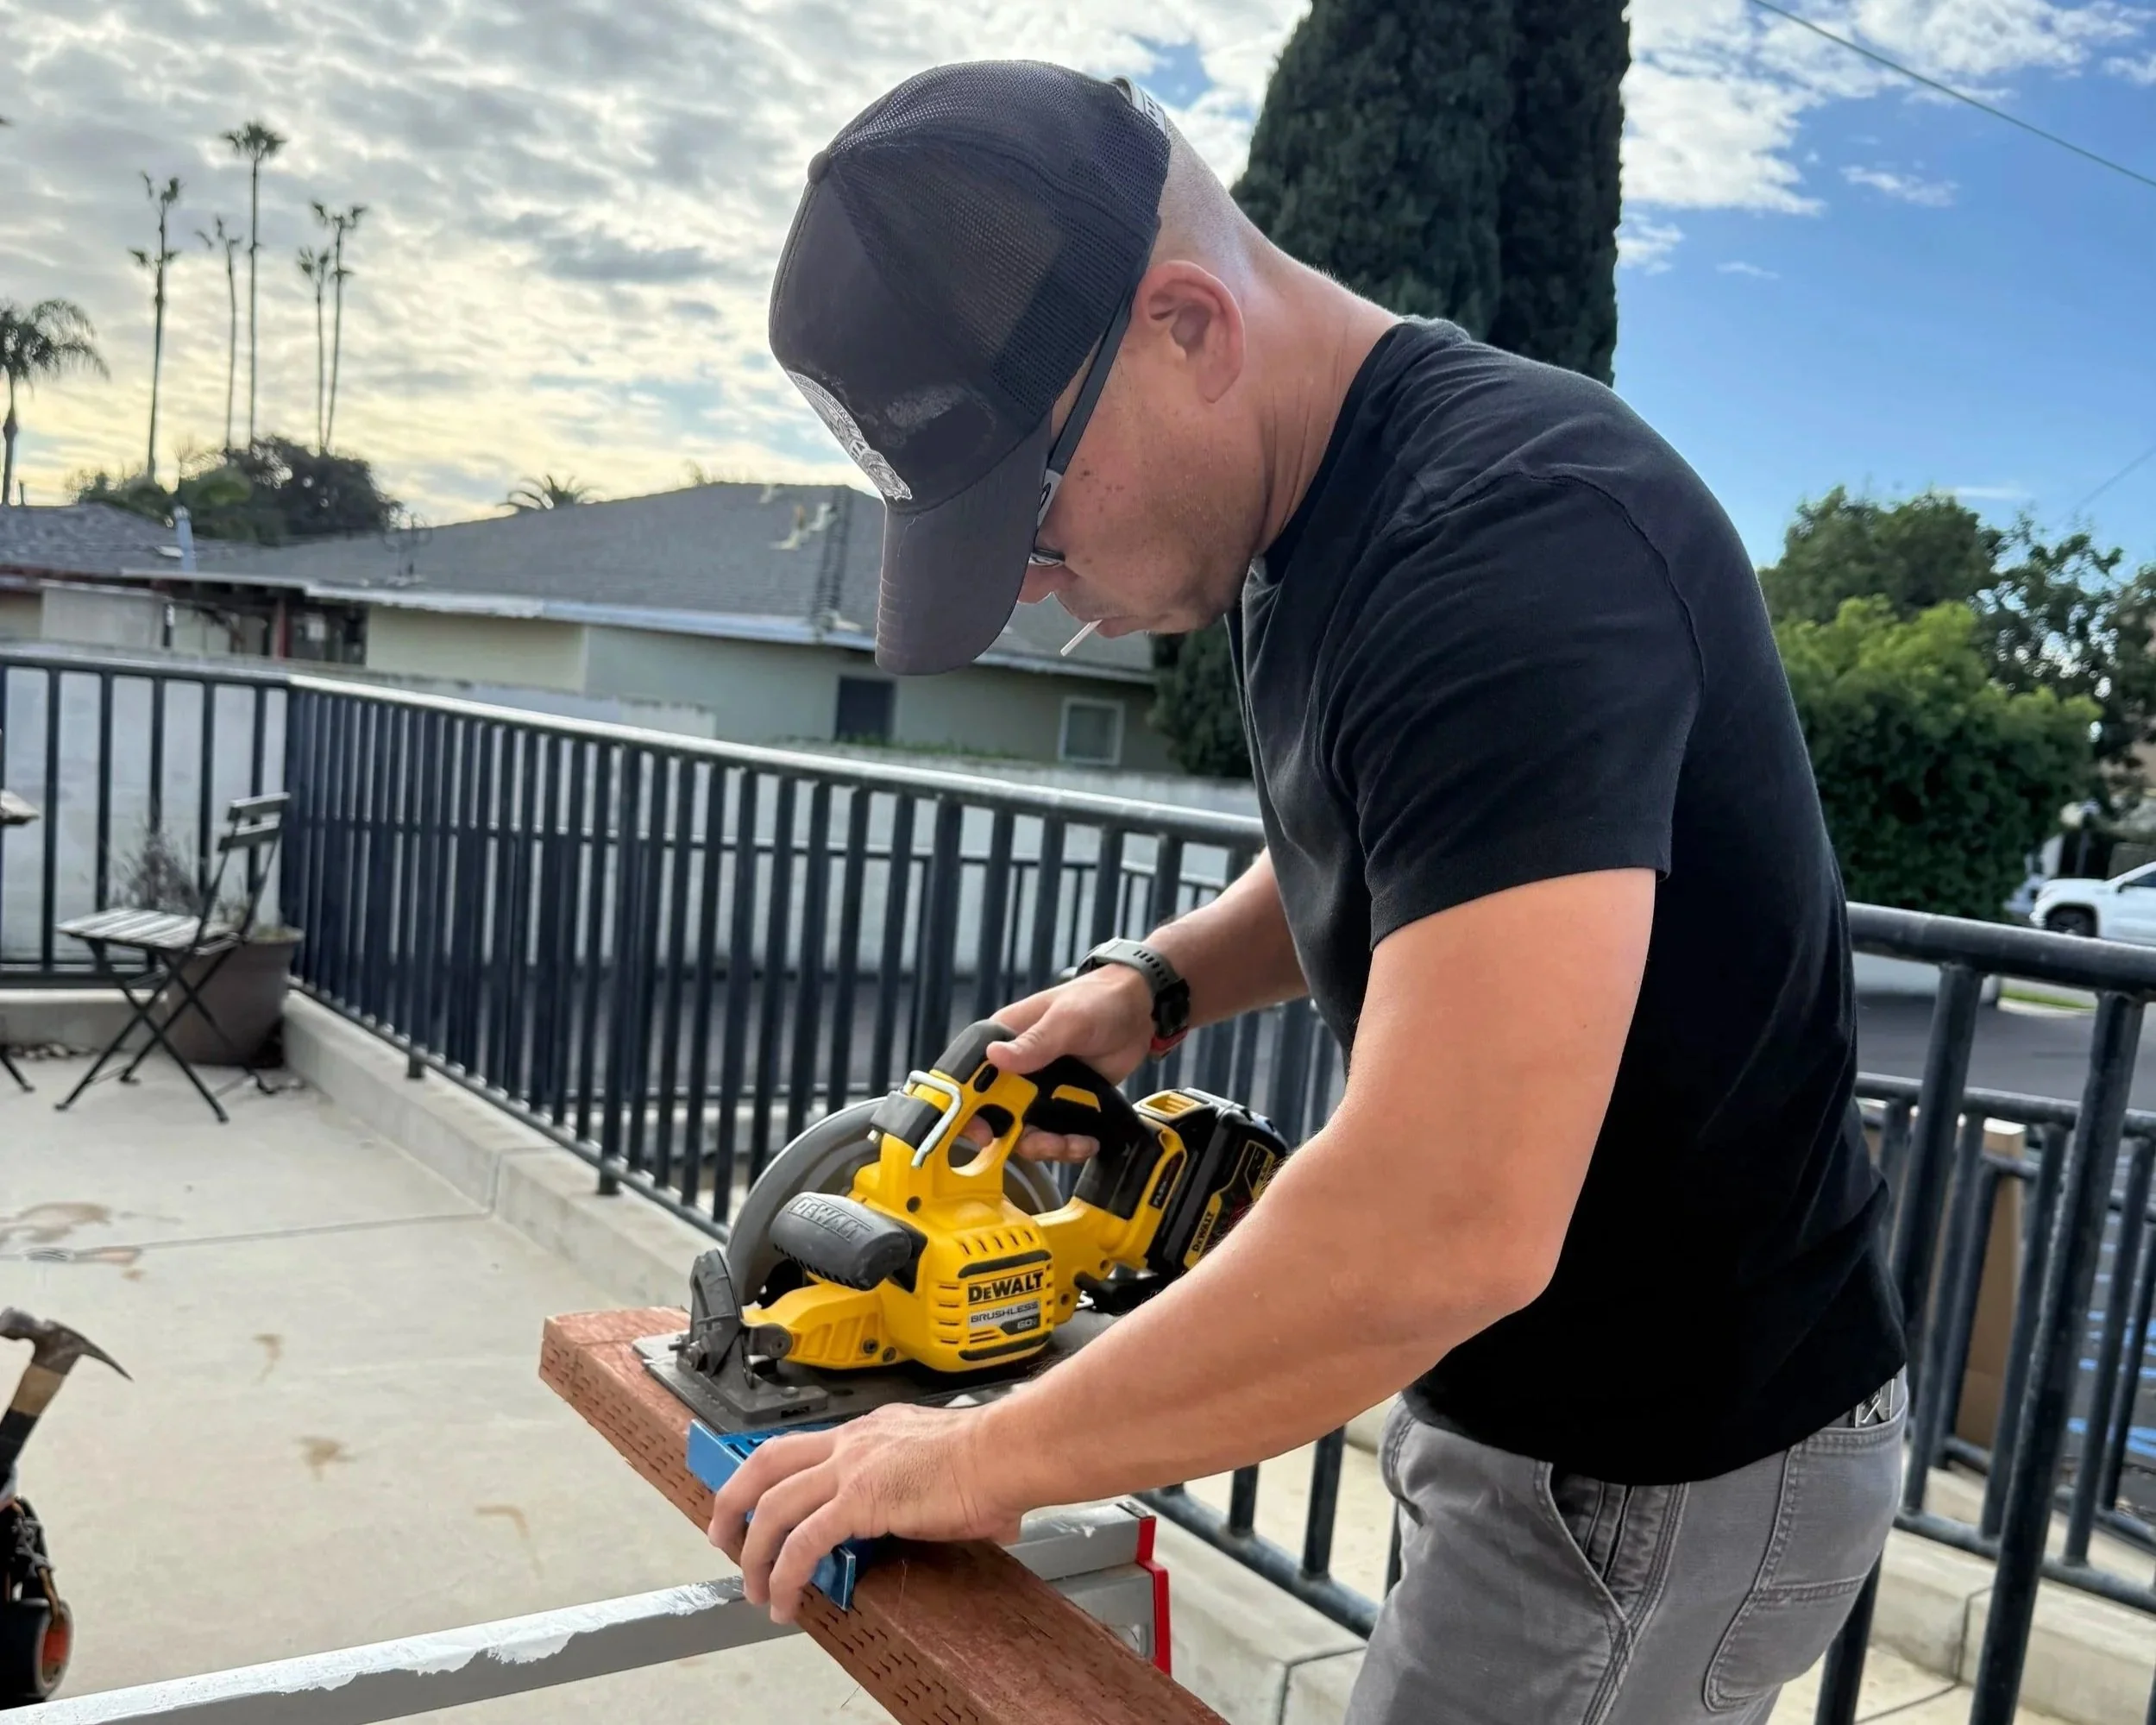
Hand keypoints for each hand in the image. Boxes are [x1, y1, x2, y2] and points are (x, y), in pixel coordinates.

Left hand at [705, 1402, 1027, 1622]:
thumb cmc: (991, 1459)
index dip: (769, 1475)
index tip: (756, 1501)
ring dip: (754, 1552)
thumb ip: (936, 1488)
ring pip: (774, 1506)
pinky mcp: (858, 1500)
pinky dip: (785, 1575)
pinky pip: (803, 1542)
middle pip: (766, 1463)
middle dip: (732, 1500)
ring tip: (754, 1588)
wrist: (1003, 1453)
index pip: (804, 1447)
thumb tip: (975, 1518)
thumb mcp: (943, 1464)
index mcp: (870, 1430)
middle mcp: (852, 1441)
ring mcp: (851, 1468)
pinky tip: (786, 1600)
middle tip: (722, 1536)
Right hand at [961, 967, 1156, 1162]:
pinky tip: (1085, 1141)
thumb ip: (1034, 1042)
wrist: (1138, 1012)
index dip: (968, 1109)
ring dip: (1046, 1146)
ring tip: (1072, 1144)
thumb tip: (995, 1056)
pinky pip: (1053, 1133)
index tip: (982, 1133)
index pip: (970, 1078)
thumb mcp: (1066, 1019)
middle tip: (1044, 1142)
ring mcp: (1037, 1089)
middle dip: (1016, 1137)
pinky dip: (1067, 1145)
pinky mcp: (1061, 1102)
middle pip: (996, 1116)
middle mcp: (1014, 1068)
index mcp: (1003, 1040)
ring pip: (1025, 1132)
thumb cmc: (1097, 1000)